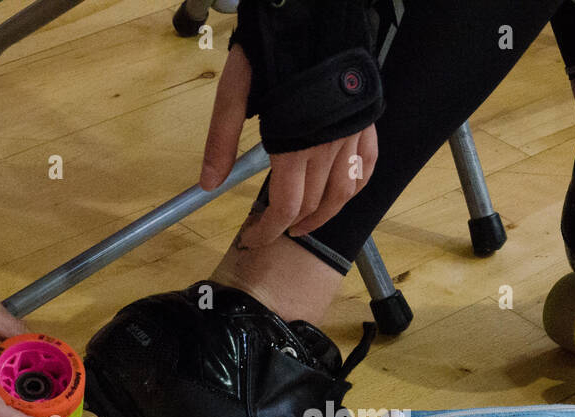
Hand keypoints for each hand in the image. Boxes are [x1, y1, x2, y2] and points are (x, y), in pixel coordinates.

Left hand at [200, 44, 377, 248]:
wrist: (315, 19)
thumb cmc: (273, 53)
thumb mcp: (235, 91)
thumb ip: (222, 139)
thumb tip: (208, 184)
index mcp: (293, 145)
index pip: (285, 206)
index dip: (268, 230)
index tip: (253, 238)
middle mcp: (327, 148)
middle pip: (313, 205)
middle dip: (289, 225)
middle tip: (271, 231)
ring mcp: (350, 138)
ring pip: (343, 194)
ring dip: (323, 217)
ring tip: (304, 225)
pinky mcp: (365, 126)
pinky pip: (366, 168)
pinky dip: (354, 188)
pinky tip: (341, 195)